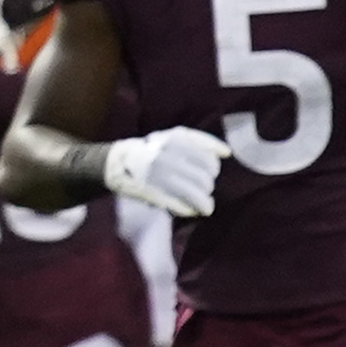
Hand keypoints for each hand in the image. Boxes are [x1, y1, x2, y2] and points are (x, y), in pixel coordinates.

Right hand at [102, 127, 230, 219]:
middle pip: (204, 179)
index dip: (212, 170)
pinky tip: (189, 210)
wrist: (118, 162)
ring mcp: (158, 174)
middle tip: (202, 190)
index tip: (208, 172)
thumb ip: (201, 142)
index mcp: (175, 140)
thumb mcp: (175, 137)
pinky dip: (187, 209)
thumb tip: (227, 153)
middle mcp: (167, 155)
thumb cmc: (153, 150)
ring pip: (195, 194)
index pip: (209, 161)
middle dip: (206, 187)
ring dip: (203, 203)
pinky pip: (179, 205)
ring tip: (204, 207)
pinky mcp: (151, 192)